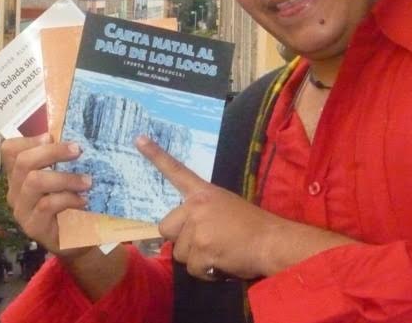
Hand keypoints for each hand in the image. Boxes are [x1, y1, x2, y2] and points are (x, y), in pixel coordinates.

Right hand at [1, 134, 91, 259]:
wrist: (78, 239)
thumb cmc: (72, 203)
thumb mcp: (65, 178)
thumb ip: (62, 159)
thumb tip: (73, 136)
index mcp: (20, 175)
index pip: (9, 151)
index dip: (28, 139)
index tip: (51, 136)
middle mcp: (15, 191)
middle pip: (23, 162)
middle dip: (52, 152)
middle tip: (77, 150)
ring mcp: (22, 210)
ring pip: (34, 182)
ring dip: (64, 178)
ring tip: (87, 181)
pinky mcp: (33, 227)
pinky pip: (47, 205)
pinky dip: (68, 199)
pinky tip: (83, 201)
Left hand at [136, 135, 290, 280]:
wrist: (272, 241)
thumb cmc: (253, 226)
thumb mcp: (226, 207)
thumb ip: (203, 213)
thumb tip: (186, 231)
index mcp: (204, 193)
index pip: (176, 171)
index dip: (156, 156)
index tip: (138, 139)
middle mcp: (196, 207)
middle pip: (166, 228)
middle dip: (181, 240)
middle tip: (207, 242)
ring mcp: (197, 228)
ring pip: (180, 253)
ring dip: (197, 258)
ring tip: (221, 252)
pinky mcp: (201, 249)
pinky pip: (193, 269)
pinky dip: (207, 272)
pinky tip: (223, 263)